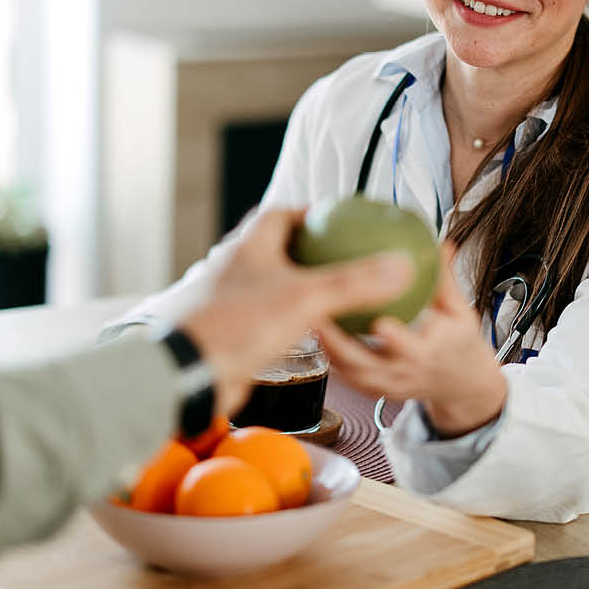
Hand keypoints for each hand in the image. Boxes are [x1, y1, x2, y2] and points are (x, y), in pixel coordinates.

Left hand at [179, 208, 413, 416]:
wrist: (188, 374)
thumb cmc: (236, 325)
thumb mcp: (306, 299)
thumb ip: (354, 283)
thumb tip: (400, 266)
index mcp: (249, 246)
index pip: (281, 215)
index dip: (311, 214)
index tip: (339, 220)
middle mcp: (235, 269)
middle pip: (275, 249)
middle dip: (307, 251)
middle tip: (342, 259)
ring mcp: (229, 302)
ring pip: (269, 287)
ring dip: (297, 288)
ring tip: (333, 297)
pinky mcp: (228, 334)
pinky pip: (264, 319)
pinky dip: (287, 321)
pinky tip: (310, 335)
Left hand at [316, 243, 506, 437]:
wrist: (459, 384)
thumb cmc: (458, 340)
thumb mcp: (460, 311)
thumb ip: (444, 279)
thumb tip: (437, 243)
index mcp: (431, 352)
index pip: (411, 347)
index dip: (394, 338)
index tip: (378, 322)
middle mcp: (407, 374)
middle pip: (367, 364)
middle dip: (341, 344)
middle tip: (318, 315)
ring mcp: (388, 386)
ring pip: (350, 372)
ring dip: (327, 348)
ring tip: (306, 320)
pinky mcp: (374, 391)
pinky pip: (346, 376)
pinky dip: (329, 357)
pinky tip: (312, 333)